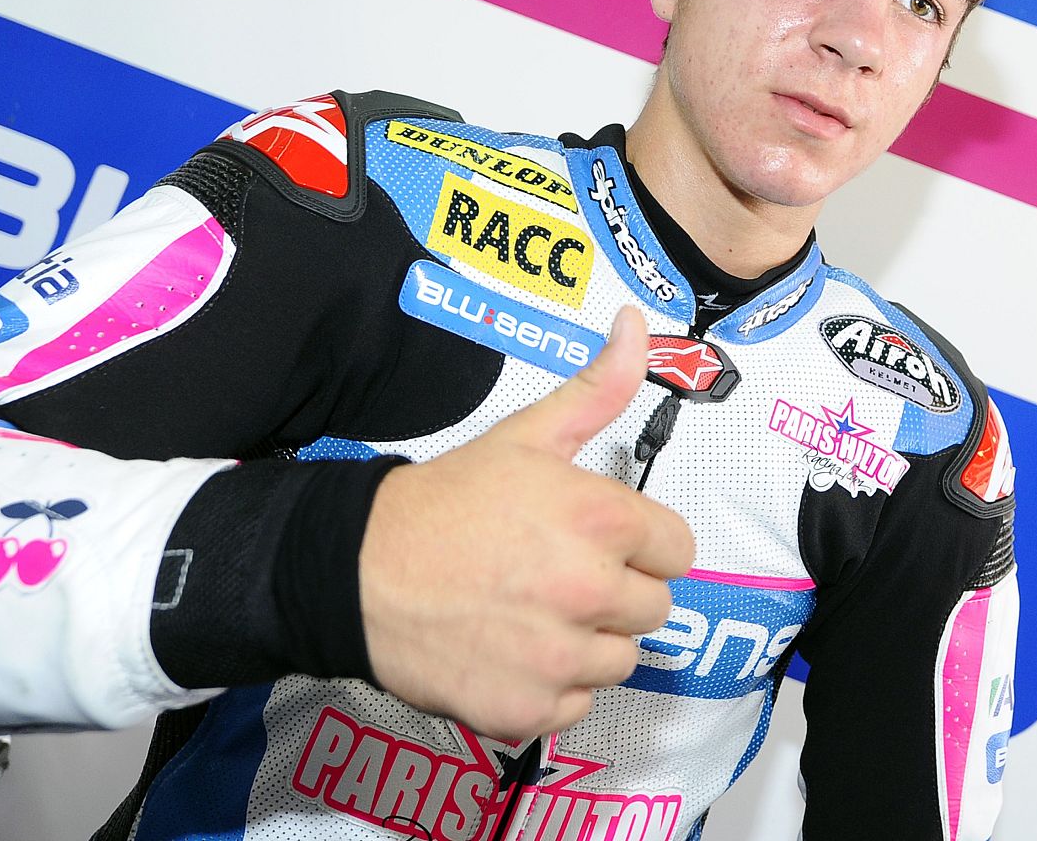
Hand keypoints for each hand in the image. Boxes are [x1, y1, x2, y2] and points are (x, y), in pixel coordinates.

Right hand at [360, 306, 692, 738]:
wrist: (358, 569)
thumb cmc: (444, 502)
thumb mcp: (524, 436)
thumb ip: (596, 389)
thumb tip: (638, 325)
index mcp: (602, 522)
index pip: (678, 550)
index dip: (639, 542)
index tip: (597, 539)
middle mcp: (591, 594)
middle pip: (654, 608)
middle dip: (615, 592)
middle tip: (555, 573)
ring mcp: (561, 660)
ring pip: (620, 660)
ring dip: (587, 642)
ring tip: (531, 611)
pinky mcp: (529, 711)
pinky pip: (576, 704)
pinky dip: (550, 686)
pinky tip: (510, 651)